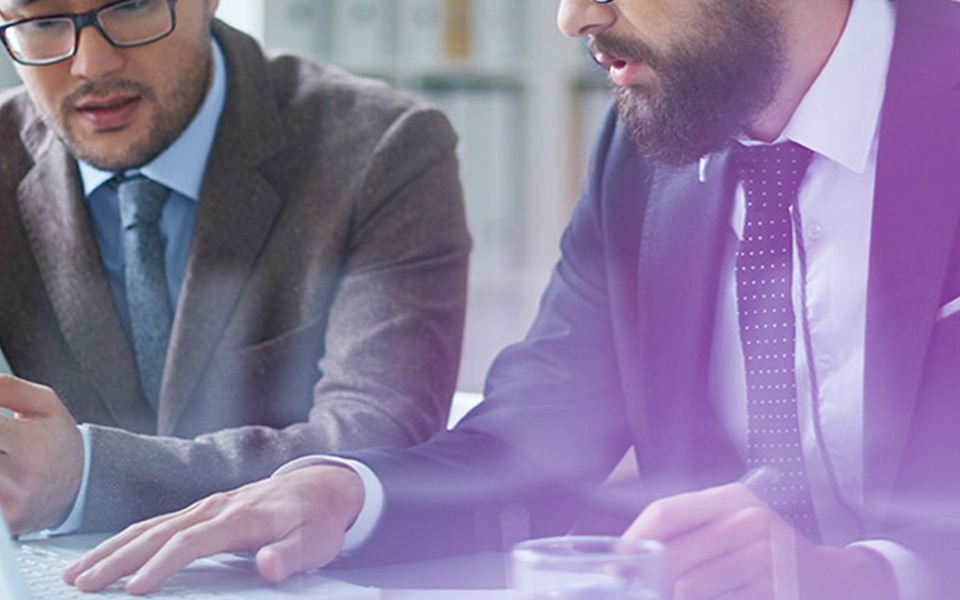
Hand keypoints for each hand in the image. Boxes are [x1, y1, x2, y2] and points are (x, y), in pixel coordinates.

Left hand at [0, 375, 82, 532]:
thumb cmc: (58, 441)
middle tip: (3, 441)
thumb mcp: (45, 405)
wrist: (81, 485)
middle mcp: (20, 476)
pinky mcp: (5, 524)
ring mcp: (9, 504)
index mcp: (29, 443)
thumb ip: (7, 388)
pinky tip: (5, 473)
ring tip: (4, 453)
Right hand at [63, 464, 363, 594]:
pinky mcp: (201, 511)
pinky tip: (106, 556)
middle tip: (82, 584)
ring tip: (78, 573)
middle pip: (159, 532)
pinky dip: (127, 540)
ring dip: (112, 549)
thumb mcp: (317, 542)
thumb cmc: (318, 519)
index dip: (163, 564)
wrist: (321, 486)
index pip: (193, 541)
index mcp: (241, 517)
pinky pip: (157, 523)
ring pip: (150, 526)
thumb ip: (292, 555)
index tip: (136, 588)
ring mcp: (206, 506)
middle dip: (118, 558)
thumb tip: (269, 565)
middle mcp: (216, 507)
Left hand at [624, 482, 896, 599]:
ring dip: (677, 597)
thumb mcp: (732, 530)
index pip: (666, 512)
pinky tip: (725, 595)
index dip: (634, 539)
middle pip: (672, 552)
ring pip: (689, 586)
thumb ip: (689, 536)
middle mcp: (751, 520)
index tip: (617, 561)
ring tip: (683, 594)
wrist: (832, 579)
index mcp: (733, 498)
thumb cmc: (767, 555)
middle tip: (636, 588)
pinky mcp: (775, 588)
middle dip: (646, 578)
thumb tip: (630, 556)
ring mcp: (766, 556)